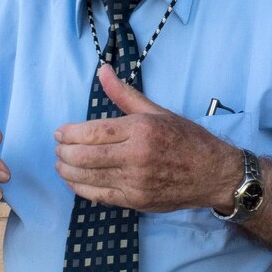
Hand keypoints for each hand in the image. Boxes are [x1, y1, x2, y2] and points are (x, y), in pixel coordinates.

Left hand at [54, 65, 238, 212]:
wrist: (214, 174)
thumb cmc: (187, 140)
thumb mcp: (157, 111)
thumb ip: (124, 93)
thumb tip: (102, 70)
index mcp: (141, 130)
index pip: (93, 132)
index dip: (69, 133)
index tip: (59, 132)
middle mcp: (136, 156)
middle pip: (84, 156)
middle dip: (63, 152)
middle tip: (58, 148)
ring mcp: (136, 182)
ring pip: (88, 178)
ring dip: (67, 171)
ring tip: (61, 164)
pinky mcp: (136, 201)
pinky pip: (99, 196)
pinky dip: (81, 189)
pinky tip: (74, 181)